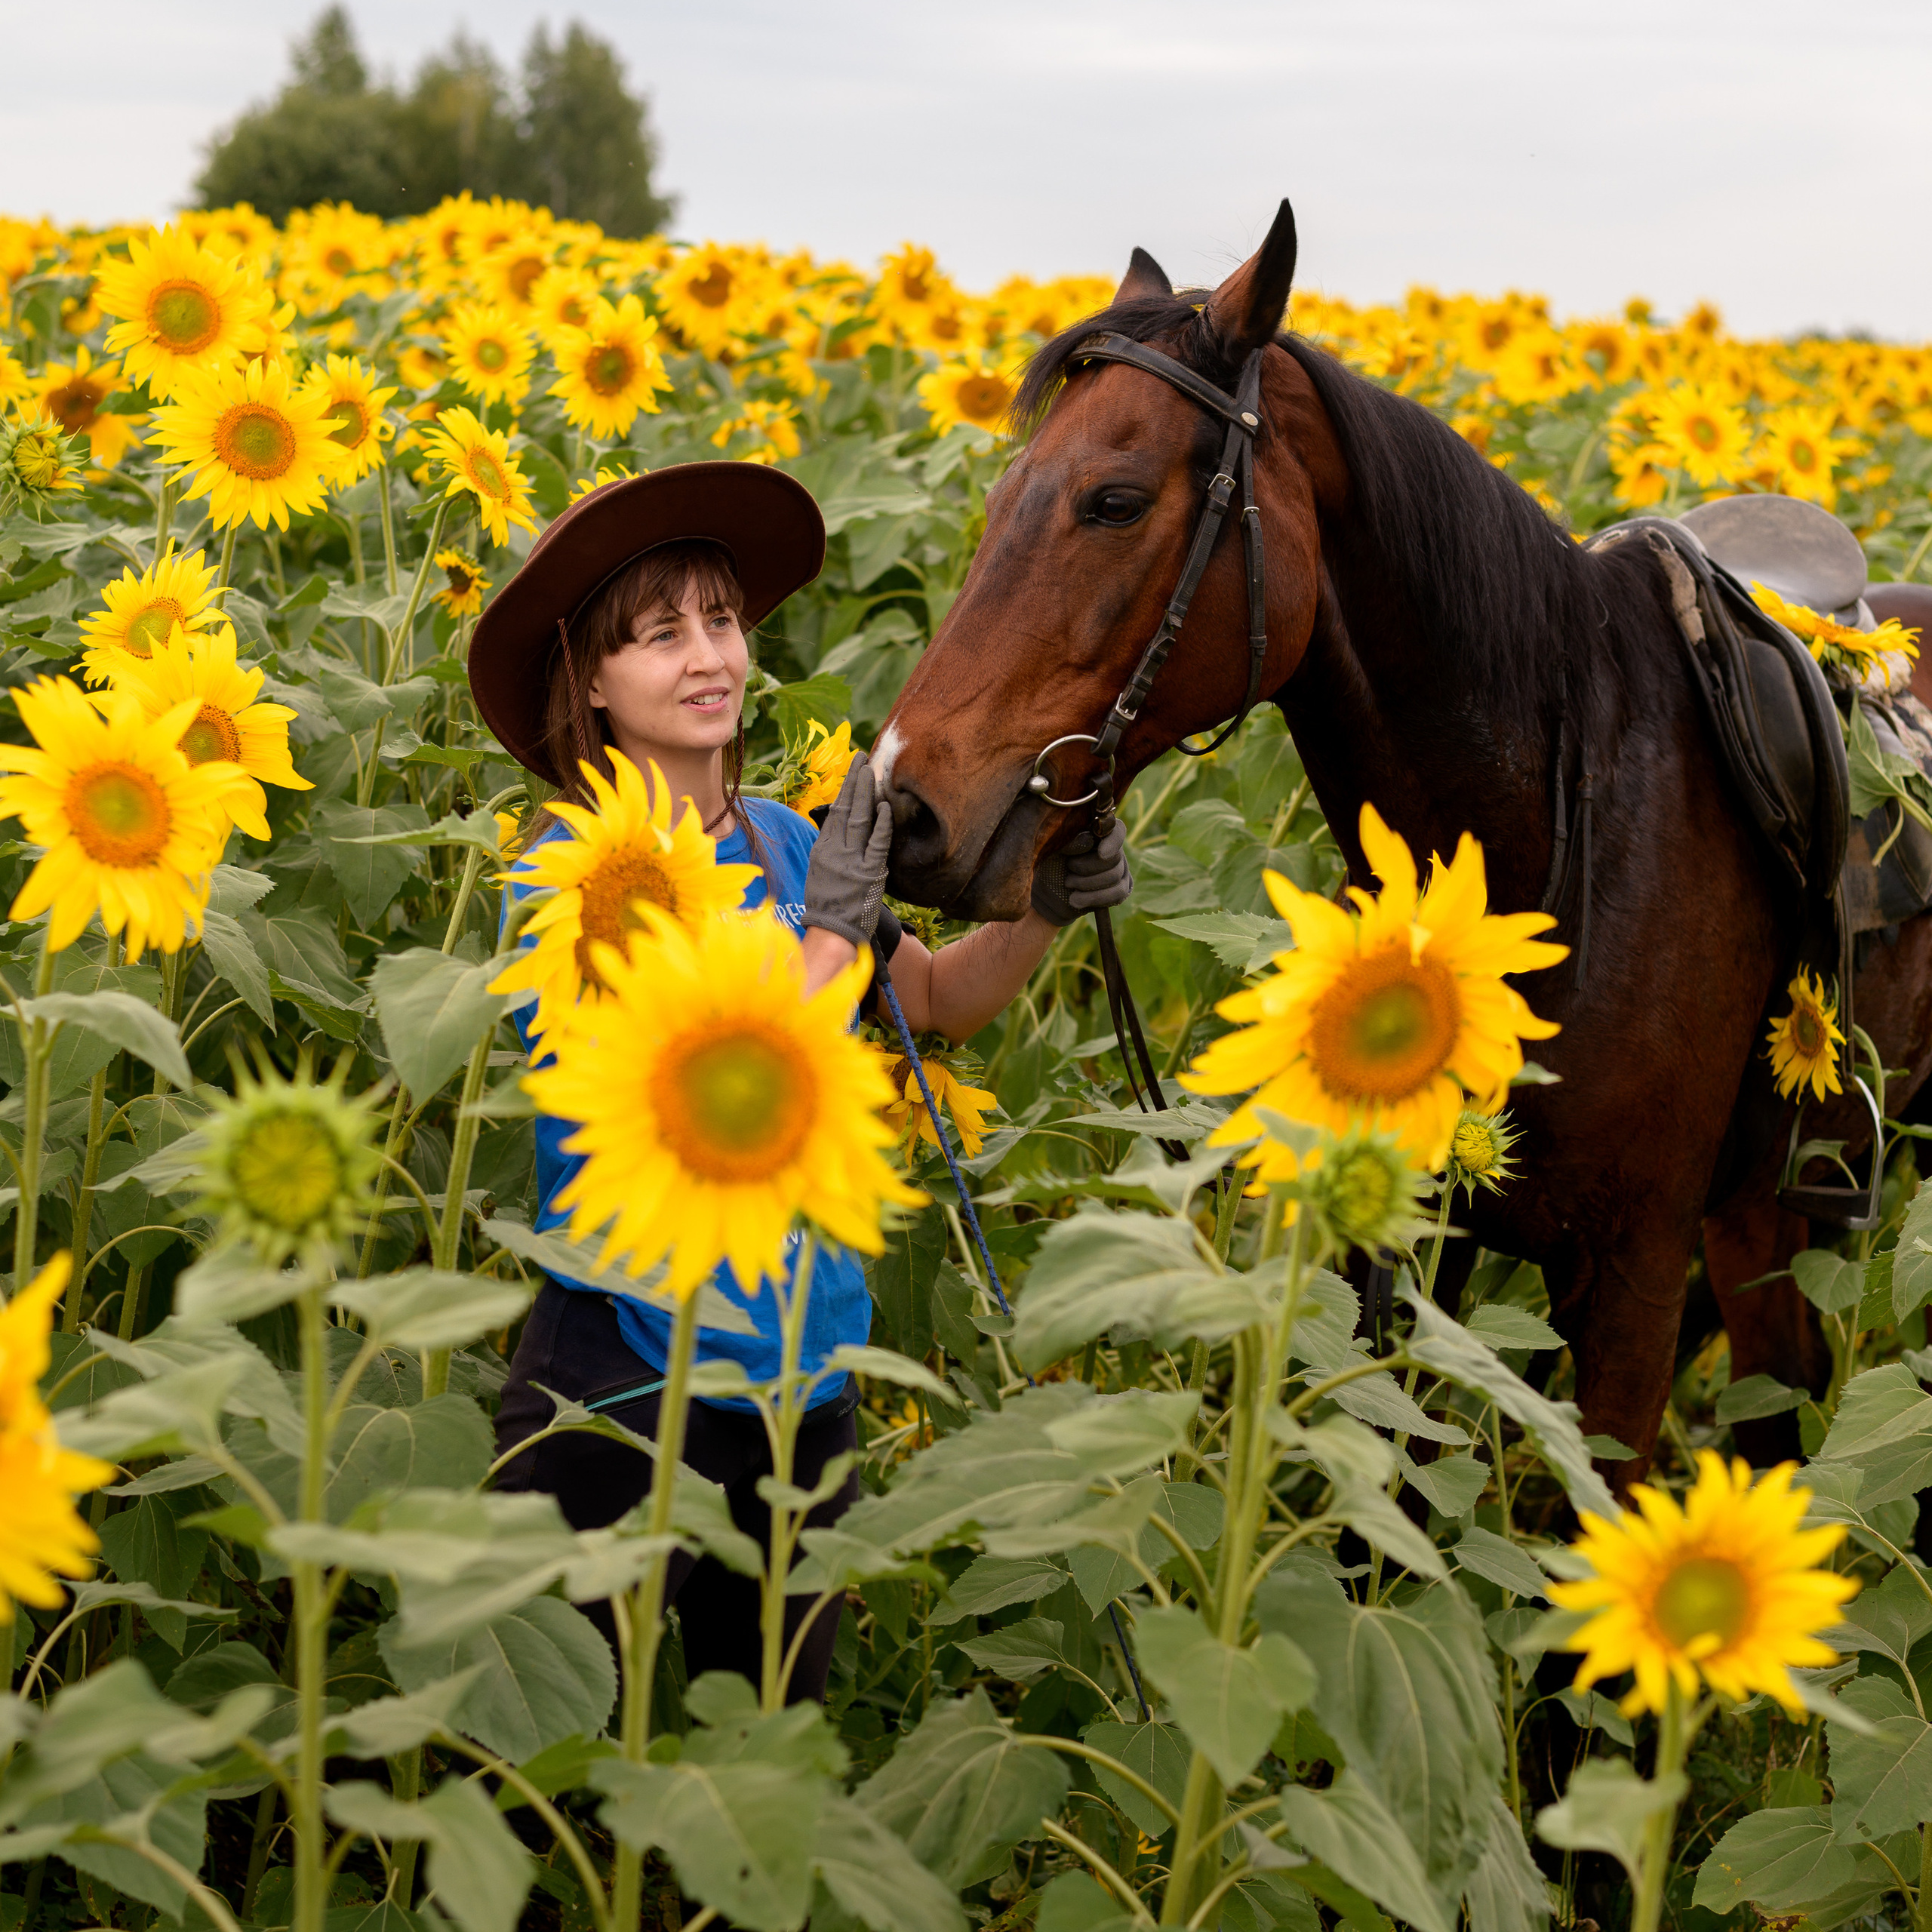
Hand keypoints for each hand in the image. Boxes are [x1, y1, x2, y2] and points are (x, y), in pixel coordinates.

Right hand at [804, 752, 893, 946]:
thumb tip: (841, 831)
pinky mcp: (868, 873)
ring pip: (859, 819)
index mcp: (821, 851)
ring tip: (872, 771)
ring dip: (866, 793)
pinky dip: (881, 824)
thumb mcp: (822, 875)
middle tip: (862, 758)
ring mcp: (850, 861)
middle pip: (845, 808)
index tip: (853, 772)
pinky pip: (876, 843)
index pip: (835, 813)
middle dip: (854, 781)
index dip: (845, 790)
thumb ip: (832, 852)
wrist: (832, 934)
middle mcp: (833, 852)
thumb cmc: (829, 908)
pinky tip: (885, 807)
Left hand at [1030, 819, 1132, 925]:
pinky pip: (1118, 893)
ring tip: (1068, 884)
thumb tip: (1089, 839)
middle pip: (1115, 858)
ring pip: (1115, 876)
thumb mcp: (1053, 850)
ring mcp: (1119, 869)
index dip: (1112, 842)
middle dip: (1088, 867)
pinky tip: (1076, 900)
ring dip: (1087, 883)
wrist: (1046, 894)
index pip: (1118, 831)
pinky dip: (1094, 898)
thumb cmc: (1049, 864)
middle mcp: (1113, 849)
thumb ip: (1070, 841)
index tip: (1101, 854)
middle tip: (1069, 868)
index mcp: (1098, 832)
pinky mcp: (1119, 890)